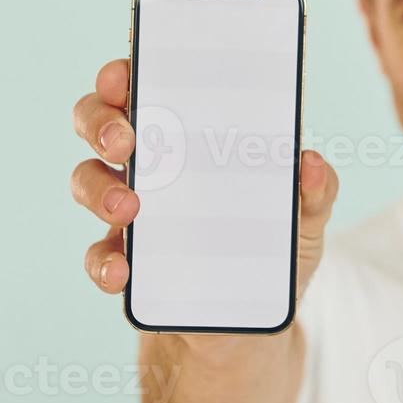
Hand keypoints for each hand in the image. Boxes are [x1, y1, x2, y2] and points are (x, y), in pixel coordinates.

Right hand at [70, 57, 338, 309]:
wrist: (248, 328)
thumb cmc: (271, 254)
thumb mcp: (304, 222)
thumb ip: (315, 192)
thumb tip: (311, 163)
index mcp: (188, 137)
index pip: (144, 87)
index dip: (122, 74)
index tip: (122, 76)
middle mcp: (151, 166)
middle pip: (99, 123)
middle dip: (100, 123)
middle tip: (125, 142)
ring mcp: (129, 214)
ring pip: (87, 179)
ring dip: (98, 189)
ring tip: (128, 208)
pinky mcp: (124, 263)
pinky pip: (98, 255)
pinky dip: (104, 262)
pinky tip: (122, 271)